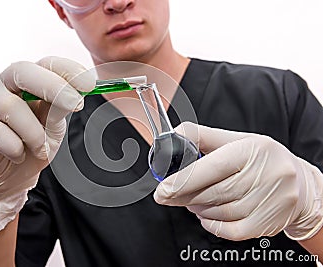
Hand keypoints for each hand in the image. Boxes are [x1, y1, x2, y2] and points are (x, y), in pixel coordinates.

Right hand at [0, 56, 93, 233]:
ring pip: (10, 106)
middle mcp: (2, 86)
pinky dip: (14, 147)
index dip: (69, 70)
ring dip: (34, 133)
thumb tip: (77, 93)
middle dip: (53, 87)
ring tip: (40, 149)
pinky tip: (17, 155)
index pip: (46, 63)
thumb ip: (60, 108)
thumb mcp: (53, 126)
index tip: (90, 84)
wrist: (9, 179)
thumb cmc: (32, 146)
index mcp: (26, 81)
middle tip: (76, 105)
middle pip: (22, 71)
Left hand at [154, 122, 322, 240]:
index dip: (185, 179)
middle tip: (168, 195)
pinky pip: (231, 230)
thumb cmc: (261, 159)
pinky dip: (213, 224)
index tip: (163, 189)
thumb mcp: (236, 140)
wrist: (299, 183)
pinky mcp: (268, 223)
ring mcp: (269, 201)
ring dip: (198, 208)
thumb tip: (174, 136)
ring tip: (192, 201)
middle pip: (213, 192)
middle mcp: (265, 174)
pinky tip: (207, 215)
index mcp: (252, 149)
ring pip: (220, 212)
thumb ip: (203, 137)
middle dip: (184, 196)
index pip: (214, 166)